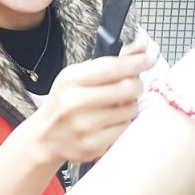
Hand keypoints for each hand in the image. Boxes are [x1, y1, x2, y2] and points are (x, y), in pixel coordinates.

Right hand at [22, 50, 152, 164]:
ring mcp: (84, 126)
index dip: (135, 62)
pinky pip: (124, 128)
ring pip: (129, 109)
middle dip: (136, 84)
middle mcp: (74, 102)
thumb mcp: (78, 77)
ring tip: (117, 105)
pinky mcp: (93, 145)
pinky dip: (124, 122)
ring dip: (130, 105)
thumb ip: (109, 62)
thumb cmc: (65, 103)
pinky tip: (111, 121)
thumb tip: (141, 49)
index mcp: (70, 80)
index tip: (149, 59)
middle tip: (134, 85)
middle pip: (125, 88)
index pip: (111, 68)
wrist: (45, 138)